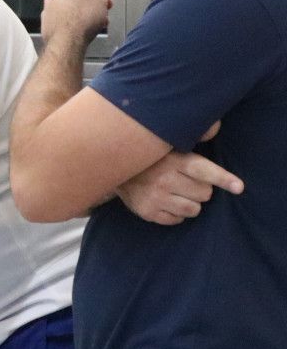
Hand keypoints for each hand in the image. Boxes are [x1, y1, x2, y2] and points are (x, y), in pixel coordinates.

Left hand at [40, 0, 112, 45]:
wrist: (65, 44)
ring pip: (73, 5)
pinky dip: (77, 19)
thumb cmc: (81, 22)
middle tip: (105, 5)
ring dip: (88, 10)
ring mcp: (49, 9)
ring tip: (100, 19)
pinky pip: (66, 17)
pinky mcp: (49, 23)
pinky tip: (87, 27)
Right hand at [117, 122, 242, 224]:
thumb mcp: (167, 144)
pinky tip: (166, 202)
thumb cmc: (149, 156)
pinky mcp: (147, 212)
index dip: (223, 179)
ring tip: (178, 193)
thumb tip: (214, 127)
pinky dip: (176, 213)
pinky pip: (177, 220)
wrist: (111, 166)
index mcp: (173, 160)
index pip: (203, 171)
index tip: (238, 187)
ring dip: (190, 203)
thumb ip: (191, 140)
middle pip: (205, 194)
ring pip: (193, 210)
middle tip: (186, 181)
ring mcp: (155, 197)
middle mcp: (164, 180)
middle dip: (200, 189)